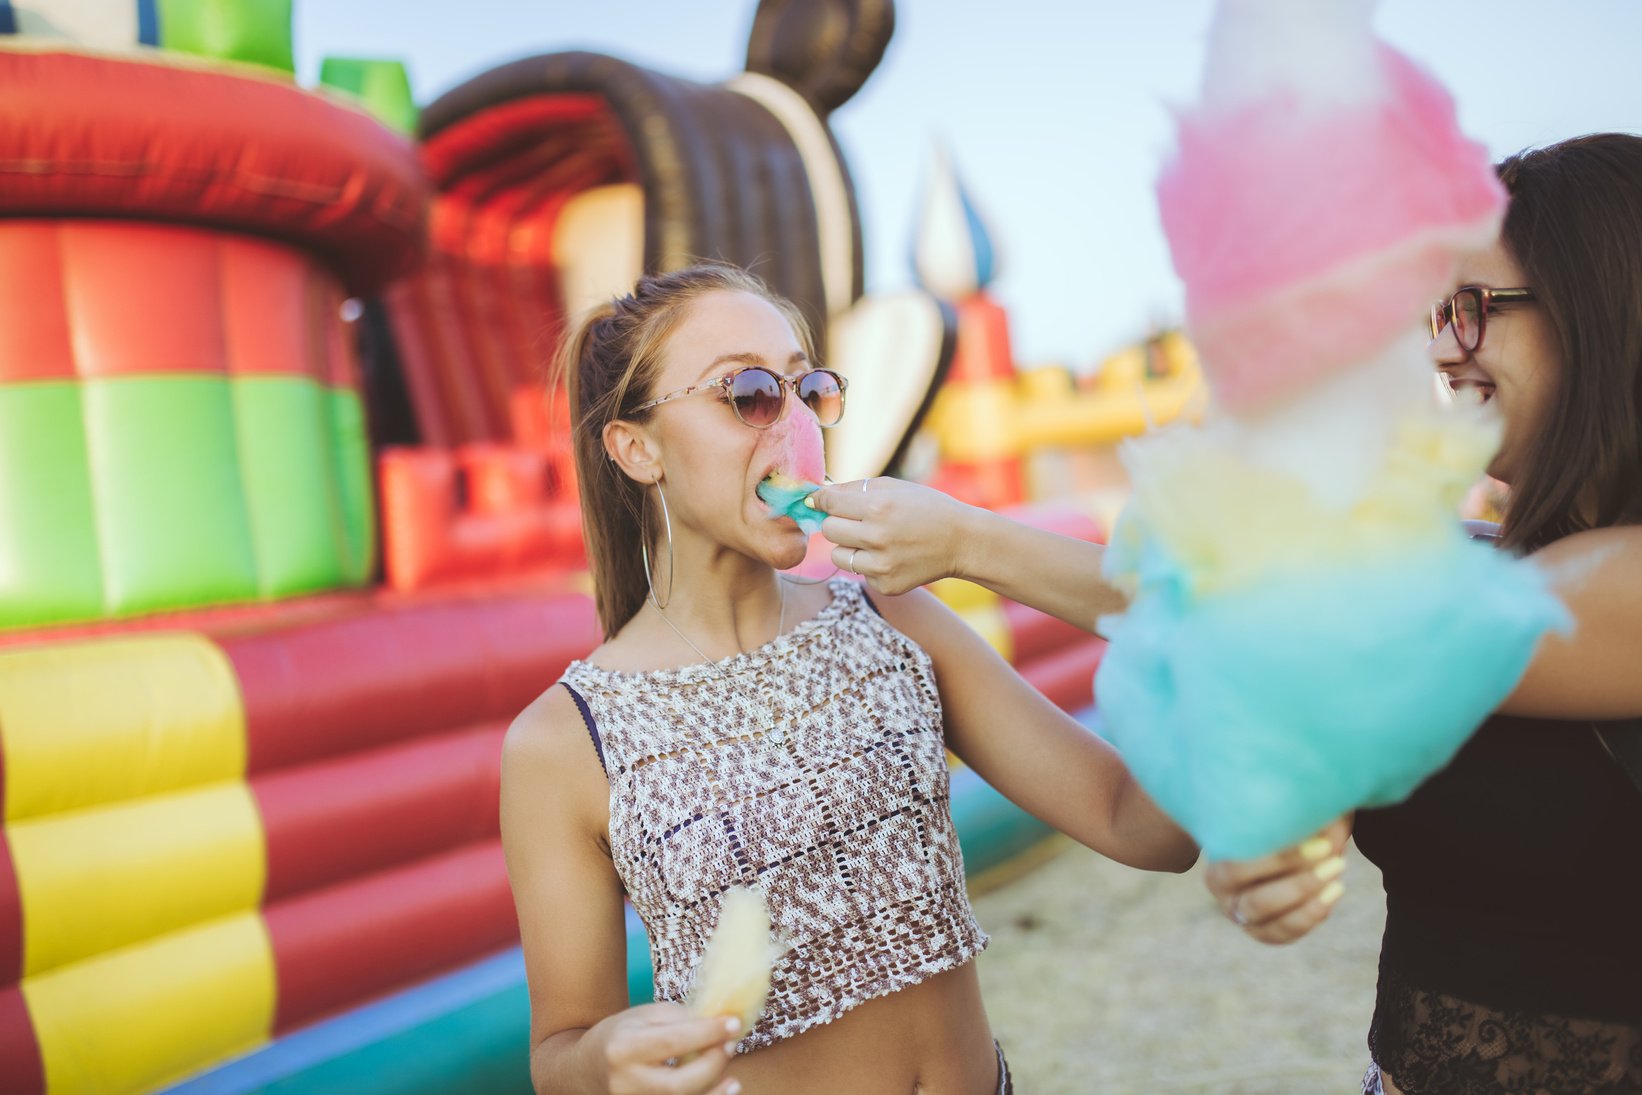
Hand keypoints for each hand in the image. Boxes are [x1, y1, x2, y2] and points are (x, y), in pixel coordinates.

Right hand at [597, 1003, 741, 1094]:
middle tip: (731, 1046)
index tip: (734, 1023)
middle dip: (713, 1064)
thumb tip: (718, 1025)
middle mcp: (625, 1082)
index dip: (708, 1033)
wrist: (581, 1071)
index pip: (672, 1042)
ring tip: (732, 1078)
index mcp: (623, 1048)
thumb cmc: (617, 1037)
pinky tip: (721, 1090)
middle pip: (679, 1083)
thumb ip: (678, 1019)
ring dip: (714, 1091)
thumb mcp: (642, 1017)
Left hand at [810, 477, 976, 594]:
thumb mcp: (894, 487)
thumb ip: (854, 488)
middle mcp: (877, 537)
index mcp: (878, 507)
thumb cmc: (927, 508)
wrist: (962, 542)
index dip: (822, 501)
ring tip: (875, 540)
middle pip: (828, 530)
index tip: (821, 501)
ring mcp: (881, 566)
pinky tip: (892, 556)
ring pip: (838, 556)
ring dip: (849, 547)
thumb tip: (817, 495)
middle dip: (837, 523)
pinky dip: (869, 565)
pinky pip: (860, 573)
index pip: (829, 504)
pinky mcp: (886, 585)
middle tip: (856, 521)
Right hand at [1202, 816, 1351, 944]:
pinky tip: (1335, 891)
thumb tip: (1322, 824)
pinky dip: (1313, 915)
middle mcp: (1223, 892)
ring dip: (1310, 904)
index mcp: (1216, 857)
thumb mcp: (1282, 808)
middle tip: (1335, 862)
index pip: (1239, 868)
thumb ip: (1297, 815)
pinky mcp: (1263, 930)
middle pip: (1257, 902)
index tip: (1321, 844)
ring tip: (1337, 880)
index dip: (1281, 861)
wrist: (1277, 831)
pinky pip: (1287, 933)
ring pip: (1274, 924)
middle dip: (1300, 886)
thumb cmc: (1278, 815)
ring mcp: (1242, 916)